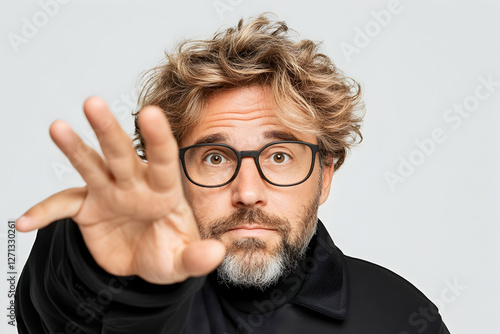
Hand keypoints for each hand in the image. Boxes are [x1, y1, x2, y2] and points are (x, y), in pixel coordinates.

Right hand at [16, 97, 224, 283]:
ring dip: (74, 147)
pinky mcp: (87, 207)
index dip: (157, 138)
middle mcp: (135, 184)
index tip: (151, 113)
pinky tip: (26, 221)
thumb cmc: (167, 252)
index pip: (163, 160)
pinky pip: (62, 205)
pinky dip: (44, 213)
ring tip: (58, 127)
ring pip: (91, 165)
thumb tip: (216, 253)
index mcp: (164, 191)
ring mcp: (109, 193)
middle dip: (108, 129)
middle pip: (121, 152)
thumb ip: (197, 257)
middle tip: (93, 103)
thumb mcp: (182, 261)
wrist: (143, 262)